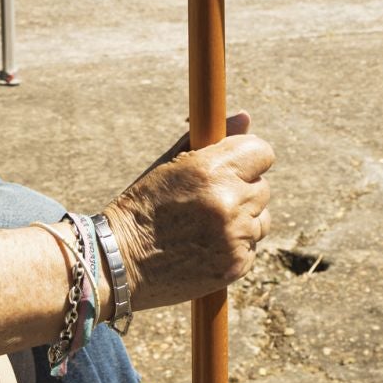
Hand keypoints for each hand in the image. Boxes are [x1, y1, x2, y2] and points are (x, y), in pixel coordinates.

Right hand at [103, 112, 272, 311]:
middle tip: (209, 199)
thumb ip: (211, 139)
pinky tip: (204, 246)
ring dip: (242, 219)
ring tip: (204, 225)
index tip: (234, 165)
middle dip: (242, 189)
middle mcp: (228, 202)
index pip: (261, 152)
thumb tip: (245, 117)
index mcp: (211, 170)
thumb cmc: (143, 206)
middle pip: (262, 187)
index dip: (249, 157)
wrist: (121, 261)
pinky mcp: (236, 265)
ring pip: (260, 219)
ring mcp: (235, 236)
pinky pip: (251, 246)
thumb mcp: (171, 164)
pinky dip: (235, 246)